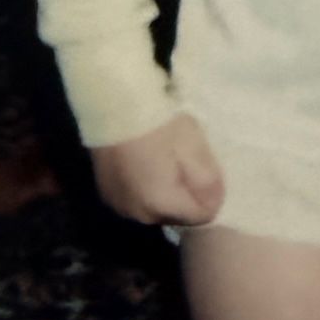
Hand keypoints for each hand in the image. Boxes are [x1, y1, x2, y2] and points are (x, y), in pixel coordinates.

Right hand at [90, 114, 225, 225]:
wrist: (113, 102)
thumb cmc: (158, 123)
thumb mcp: (194, 148)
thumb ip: (208, 182)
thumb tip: (214, 202)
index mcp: (160, 206)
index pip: (202, 216)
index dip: (211, 194)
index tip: (207, 168)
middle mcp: (137, 213)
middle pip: (177, 215)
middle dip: (187, 195)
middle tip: (187, 161)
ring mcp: (118, 204)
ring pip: (155, 208)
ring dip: (166, 193)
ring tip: (166, 161)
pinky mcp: (106, 192)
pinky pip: (137, 199)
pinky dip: (145, 187)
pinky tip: (146, 163)